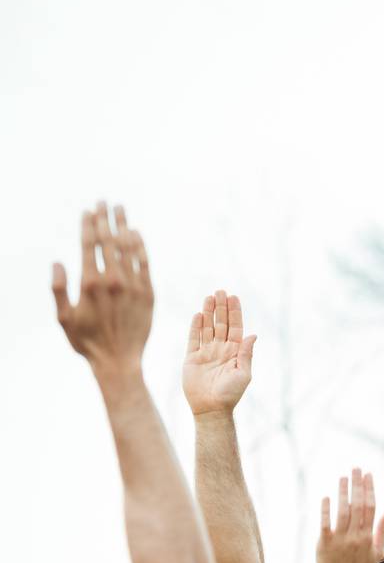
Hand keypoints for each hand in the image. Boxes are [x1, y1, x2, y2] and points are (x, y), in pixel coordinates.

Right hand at [53, 203, 152, 379]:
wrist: (118, 361)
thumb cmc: (87, 342)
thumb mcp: (64, 318)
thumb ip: (58, 289)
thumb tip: (57, 262)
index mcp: (90, 283)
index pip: (89, 244)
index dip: (88, 224)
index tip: (88, 210)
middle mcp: (113, 281)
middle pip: (109, 240)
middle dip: (105, 218)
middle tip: (104, 201)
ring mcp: (133, 286)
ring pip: (128, 247)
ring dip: (123, 225)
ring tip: (120, 209)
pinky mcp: (148, 294)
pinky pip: (145, 263)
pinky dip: (140, 246)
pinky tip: (136, 233)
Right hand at [182, 291, 256, 416]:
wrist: (211, 409)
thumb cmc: (230, 394)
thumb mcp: (243, 374)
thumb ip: (246, 354)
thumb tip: (253, 334)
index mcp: (235, 353)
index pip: (235, 328)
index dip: (235, 312)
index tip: (234, 297)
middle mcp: (221, 350)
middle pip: (221, 323)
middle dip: (221, 307)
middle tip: (220, 290)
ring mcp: (206, 353)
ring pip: (207, 327)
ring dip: (208, 312)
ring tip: (209, 296)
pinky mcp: (192, 358)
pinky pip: (193, 339)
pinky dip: (195, 326)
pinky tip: (198, 314)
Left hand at [317, 469, 383, 562]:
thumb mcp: (377, 552)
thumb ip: (382, 530)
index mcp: (368, 536)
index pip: (370, 507)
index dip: (369, 489)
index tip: (368, 474)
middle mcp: (355, 535)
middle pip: (358, 505)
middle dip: (357, 485)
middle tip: (356, 468)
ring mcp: (340, 539)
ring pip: (343, 511)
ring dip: (343, 492)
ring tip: (343, 477)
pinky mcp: (325, 543)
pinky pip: (326, 523)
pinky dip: (326, 509)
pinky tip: (327, 496)